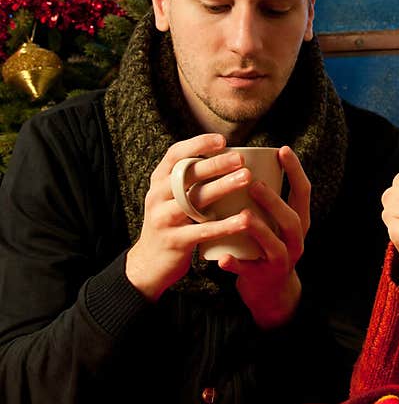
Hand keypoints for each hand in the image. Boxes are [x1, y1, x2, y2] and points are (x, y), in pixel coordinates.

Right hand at [126, 134, 251, 300]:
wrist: (148, 264)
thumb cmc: (172, 224)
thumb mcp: (173, 198)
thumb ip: (191, 180)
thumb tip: (230, 157)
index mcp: (159, 181)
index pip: (174, 154)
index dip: (198, 144)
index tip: (222, 140)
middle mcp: (157, 196)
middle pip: (186, 174)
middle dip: (215, 164)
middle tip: (240, 159)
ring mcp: (163, 218)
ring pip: (193, 199)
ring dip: (221, 186)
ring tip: (246, 178)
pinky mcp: (174, 241)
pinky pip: (202, 231)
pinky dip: (224, 225)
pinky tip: (244, 219)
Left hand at [219, 146, 309, 328]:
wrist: (272, 294)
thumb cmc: (267, 249)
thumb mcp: (277, 225)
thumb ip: (268, 202)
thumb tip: (247, 163)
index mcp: (299, 223)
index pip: (303, 193)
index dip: (295, 171)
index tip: (282, 150)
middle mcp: (295, 241)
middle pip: (292, 218)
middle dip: (274, 200)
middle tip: (253, 182)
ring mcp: (281, 262)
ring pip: (275, 244)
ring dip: (260, 229)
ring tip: (243, 216)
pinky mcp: (263, 278)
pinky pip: (248, 271)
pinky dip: (235, 264)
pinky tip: (222, 258)